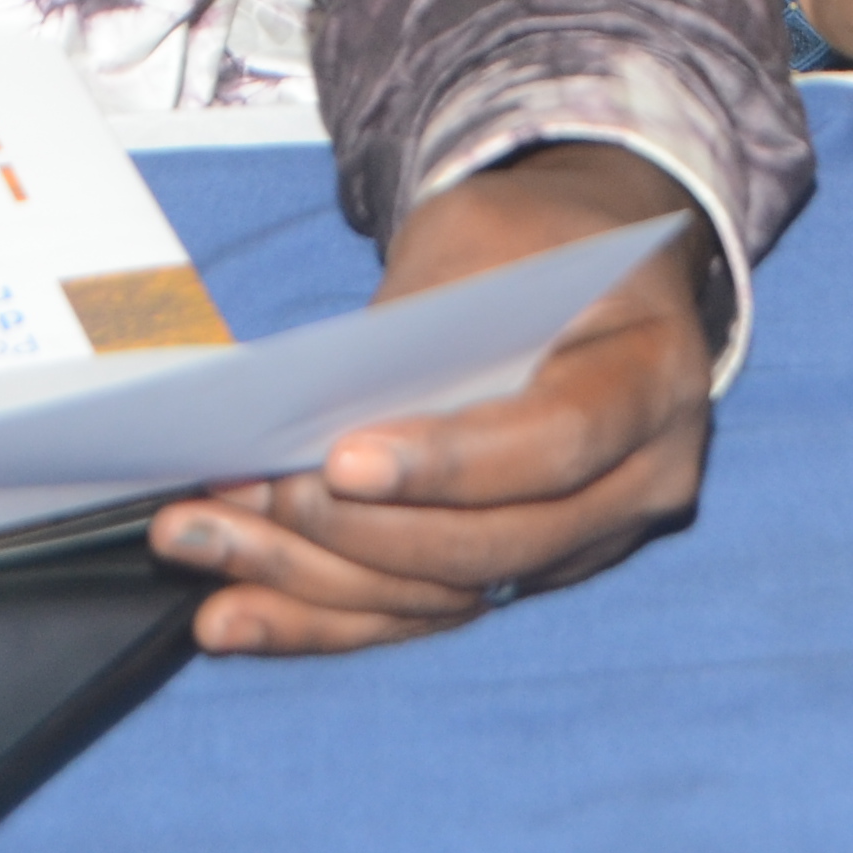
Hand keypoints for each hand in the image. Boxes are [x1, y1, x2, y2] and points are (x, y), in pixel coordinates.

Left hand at [146, 143, 720, 655]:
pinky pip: (420, 613)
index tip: (337, 459)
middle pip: (497, 543)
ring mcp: (587, 542)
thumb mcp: (485, 233)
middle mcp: (642, 481)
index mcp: (653, 377)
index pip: (556, 442)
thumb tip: (312, 412)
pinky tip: (230, 619)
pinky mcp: (523, 573)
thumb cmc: (534, 238)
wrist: (590, 272)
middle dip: (358, 533)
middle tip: (247, 493)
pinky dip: (321, 620)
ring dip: (311, 582)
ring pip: (446, 593)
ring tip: (199, 545)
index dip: (448, 463)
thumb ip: (421, 318)